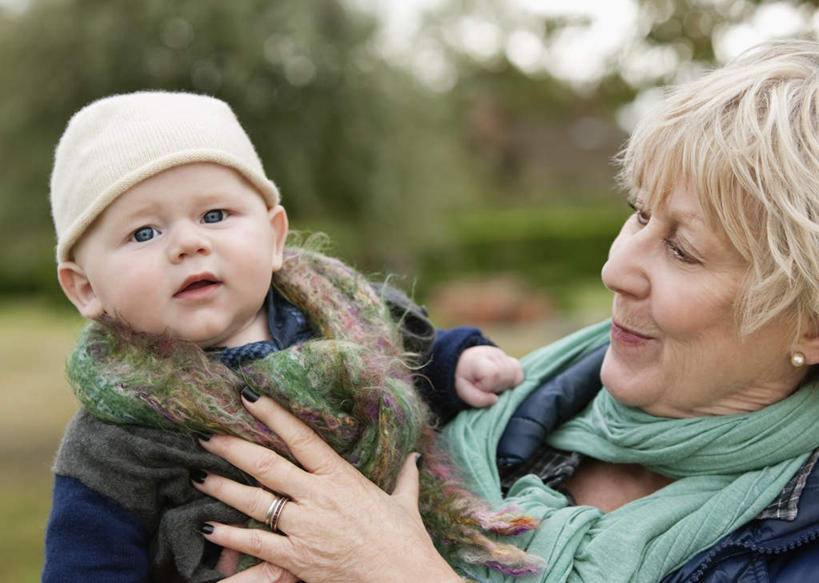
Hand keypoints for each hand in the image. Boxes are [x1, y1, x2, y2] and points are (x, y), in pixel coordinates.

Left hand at [192, 393, 461, 582]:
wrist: (406, 580)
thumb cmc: (406, 541)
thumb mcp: (406, 503)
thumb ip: (406, 477)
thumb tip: (415, 457)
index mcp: (342, 477)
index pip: (301, 437)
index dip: (273, 415)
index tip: (249, 397)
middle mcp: (319, 496)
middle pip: (267, 465)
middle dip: (233, 448)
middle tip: (206, 435)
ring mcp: (305, 527)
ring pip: (255, 501)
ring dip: (223, 486)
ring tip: (198, 474)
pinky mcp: (297, 558)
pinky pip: (257, 543)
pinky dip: (230, 534)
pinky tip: (207, 526)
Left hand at [455, 345, 524, 406]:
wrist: (462, 363)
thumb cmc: (463, 379)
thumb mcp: (462, 391)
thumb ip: (476, 398)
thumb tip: (495, 400)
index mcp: (479, 360)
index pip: (495, 373)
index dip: (488, 386)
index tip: (478, 387)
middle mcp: (493, 354)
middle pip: (508, 374)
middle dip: (498, 387)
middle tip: (486, 387)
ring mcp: (503, 355)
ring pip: (517, 373)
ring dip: (506, 384)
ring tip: (493, 385)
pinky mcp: (509, 359)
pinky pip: (519, 372)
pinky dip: (513, 380)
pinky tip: (502, 382)